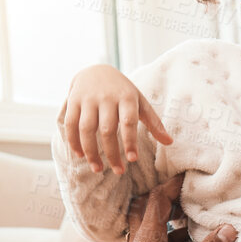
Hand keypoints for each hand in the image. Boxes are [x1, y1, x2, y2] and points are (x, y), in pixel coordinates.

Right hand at [58, 64, 173, 175]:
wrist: (96, 70)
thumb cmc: (123, 92)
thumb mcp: (140, 102)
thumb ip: (154, 122)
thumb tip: (170, 142)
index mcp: (127, 98)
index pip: (129, 122)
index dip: (130, 141)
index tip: (132, 159)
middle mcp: (106, 98)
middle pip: (107, 130)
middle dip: (112, 153)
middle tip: (119, 171)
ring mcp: (88, 99)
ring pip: (86, 129)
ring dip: (91, 152)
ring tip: (97, 169)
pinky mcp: (73, 101)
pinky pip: (70, 124)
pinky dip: (74, 142)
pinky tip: (81, 156)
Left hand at [79, 176, 235, 241]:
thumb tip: (228, 229)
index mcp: (147, 239)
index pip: (157, 199)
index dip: (173, 183)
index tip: (191, 175)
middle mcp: (138, 241)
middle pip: (149, 206)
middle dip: (169, 195)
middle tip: (190, 192)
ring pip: (150, 223)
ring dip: (169, 215)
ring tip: (191, 214)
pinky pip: (154, 240)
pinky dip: (169, 234)